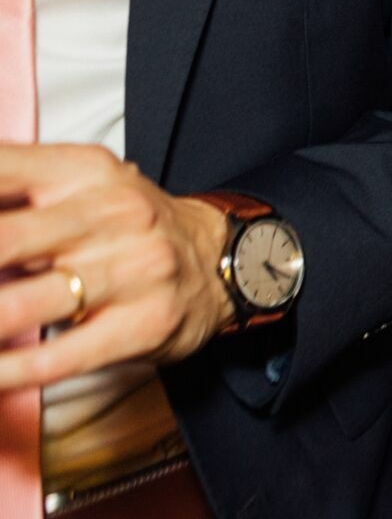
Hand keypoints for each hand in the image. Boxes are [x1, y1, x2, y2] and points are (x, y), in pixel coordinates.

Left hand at [0, 145, 234, 388]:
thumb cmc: (126, 225)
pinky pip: (62, 356)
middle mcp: (113, 213)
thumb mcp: (79, 183)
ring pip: (25, 304)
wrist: (221, 259)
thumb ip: (12, 185)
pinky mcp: (145, 322)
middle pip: (5, 240)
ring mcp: (134, 268)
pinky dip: (9, 370)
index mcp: (86, 170)